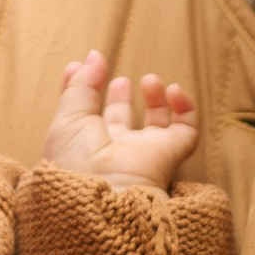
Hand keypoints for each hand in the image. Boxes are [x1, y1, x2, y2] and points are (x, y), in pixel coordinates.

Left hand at [43, 52, 199, 188]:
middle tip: (120, 81)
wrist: (103, 197)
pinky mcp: (170, 155)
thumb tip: (92, 57)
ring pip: (157, 124)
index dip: (86, 89)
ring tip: (149, 80)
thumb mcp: (68, 118)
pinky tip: (173, 90)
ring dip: (155, 98)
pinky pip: (186, 130)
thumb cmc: (77, 162)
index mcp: (84, 145)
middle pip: (121, 121)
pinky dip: (185, 108)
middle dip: (120, 97)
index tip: (81, 66)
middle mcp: (115, 151)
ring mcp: (144, 153)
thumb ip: (80, 85)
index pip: (87, 114)